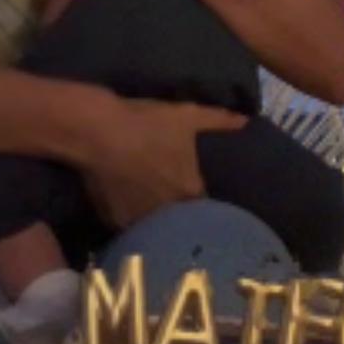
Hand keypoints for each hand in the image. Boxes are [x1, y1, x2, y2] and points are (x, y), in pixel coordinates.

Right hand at [82, 98, 247, 227]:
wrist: (96, 131)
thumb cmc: (147, 123)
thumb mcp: (187, 115)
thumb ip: (219, 121)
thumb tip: (247, 122)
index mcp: (190, 191)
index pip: (208, 211)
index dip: (208, 208)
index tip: (205, 202)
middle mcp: (168, 214)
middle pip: (181, 223)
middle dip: (182, 218)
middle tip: (177, 205)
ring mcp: (139, 221)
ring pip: (155, 228)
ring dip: (157, 222)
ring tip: (153, 211)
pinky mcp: (113, 222)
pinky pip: (128, 227)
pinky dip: (131, 220)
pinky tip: (128, 210)